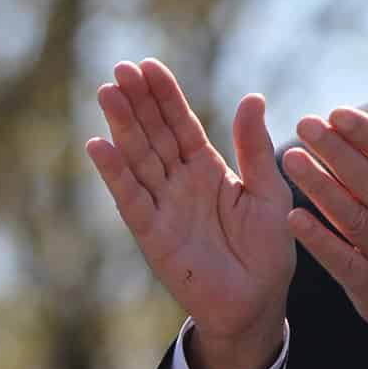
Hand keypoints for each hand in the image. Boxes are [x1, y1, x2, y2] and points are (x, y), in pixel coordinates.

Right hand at [87, 60, 293, 368]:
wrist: (257, 303)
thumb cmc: (267, 249)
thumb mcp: (268, 191)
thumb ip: (254, 147)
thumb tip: (253, 97)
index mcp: (208, 168)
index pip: (182, 124)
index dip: (165, 96)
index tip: (149, 66)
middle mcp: (180, 182)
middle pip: (154, 134)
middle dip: (138, 102)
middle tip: (121, 68)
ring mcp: (163, 206)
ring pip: (139, 158)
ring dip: (123, 126)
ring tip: (107, 92)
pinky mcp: (152, 234)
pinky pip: (130, 199)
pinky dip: (115, 173)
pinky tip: (99, 145)